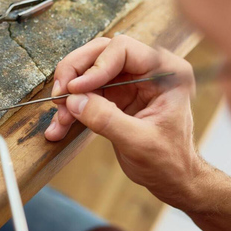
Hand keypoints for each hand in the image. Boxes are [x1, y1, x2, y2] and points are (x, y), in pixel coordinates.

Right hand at [44, 35, 202, 206]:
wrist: (171, 180)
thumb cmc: (169, 161)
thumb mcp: (139, 142)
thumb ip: (107, 119)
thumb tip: (74, 101)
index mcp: (165, 72)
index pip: (123, 49)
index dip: (95, 66)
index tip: (75, 89)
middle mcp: (146, 71)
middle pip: (100, 53)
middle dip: (75, 73)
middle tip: (59, 94)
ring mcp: (128, 83)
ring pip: (87, 73)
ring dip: (69, 94)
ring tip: (60, 118)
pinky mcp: (114, 97)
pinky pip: (84, 94)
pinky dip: (70, 109)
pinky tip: (60, 126)